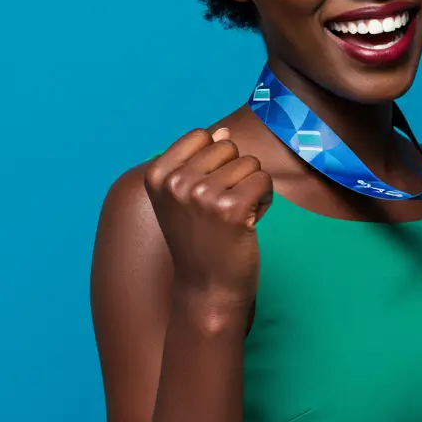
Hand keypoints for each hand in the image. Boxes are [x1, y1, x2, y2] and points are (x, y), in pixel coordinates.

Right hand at [144, 127, 273, 314]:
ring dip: (251, 188)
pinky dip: (264, 201)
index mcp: (156, 175)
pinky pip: (264, 180)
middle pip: (227, 147)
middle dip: (235, 174)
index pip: (201, 136)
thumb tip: (223, 131)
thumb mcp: (185, 198)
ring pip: (249, 162)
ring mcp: (201, 195)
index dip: (214, 161)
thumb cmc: (200, 242)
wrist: (207, 289)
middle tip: (223, 209)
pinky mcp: (231, 208)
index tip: (206, 193)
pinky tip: (249, 223)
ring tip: (235, 217)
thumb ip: (199, 161)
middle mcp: (175, 183)